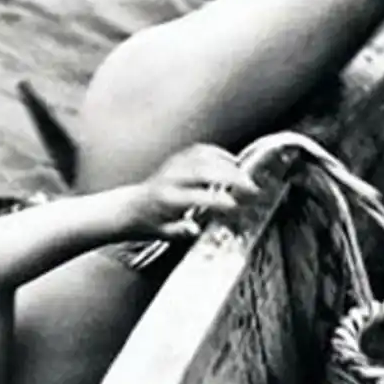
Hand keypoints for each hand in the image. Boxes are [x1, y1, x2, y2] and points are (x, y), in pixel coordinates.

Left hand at [128, 144, 260, 239]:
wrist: (131, 207)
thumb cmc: (149, 222)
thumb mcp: (162, 234)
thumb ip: (179, 231)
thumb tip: (195, 229)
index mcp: (166, 198)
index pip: (196, 196)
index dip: (218, 200)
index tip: (236, 206)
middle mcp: (171, 177)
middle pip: (205, 170)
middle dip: (231, 177)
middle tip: (252, 188)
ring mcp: (175, 165)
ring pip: (205, 156)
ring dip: (229, 165)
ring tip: (247, 177)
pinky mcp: (179, 158)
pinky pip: (201, 150)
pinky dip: (220, 154)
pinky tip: (233, 163)